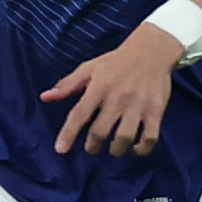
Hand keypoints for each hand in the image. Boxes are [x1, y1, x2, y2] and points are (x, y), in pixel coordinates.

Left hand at [41, 24, 182, 156]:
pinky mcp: (156, 110)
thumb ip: (67, 85)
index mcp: (98, 86)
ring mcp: (138, 105)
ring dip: (116, 150)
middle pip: (100, 131)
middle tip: (92, 148)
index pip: (79, 114)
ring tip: (112, 149)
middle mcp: (117, 97)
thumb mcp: (89, 68)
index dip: (68, 134)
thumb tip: (45, 97)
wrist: (152, 51)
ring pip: (124, 138)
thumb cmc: (116, 62)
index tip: (60, 149)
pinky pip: (150, 137)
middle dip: (93, 146)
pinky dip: (142, 149)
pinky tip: (135, 148)